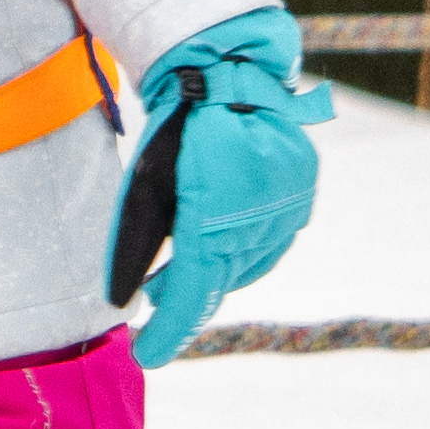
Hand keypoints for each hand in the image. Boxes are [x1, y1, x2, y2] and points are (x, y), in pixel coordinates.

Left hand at [112, 7, 329, 366]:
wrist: (228, 73)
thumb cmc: (176, 129)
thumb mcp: (147, 187)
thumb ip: (140, 244)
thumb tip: (129, 300)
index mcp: (216, 219)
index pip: (192, 293)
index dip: (170, 330)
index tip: (148, 356)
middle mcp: (259, 222)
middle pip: (220, 281)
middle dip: (186, 296)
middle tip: (156, 301)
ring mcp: (286, 211)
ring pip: (247, 264)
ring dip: (215, 271)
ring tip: (181, 271)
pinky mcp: (300, 197)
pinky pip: (270, 240)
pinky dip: (243, 249)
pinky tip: (221, 242)